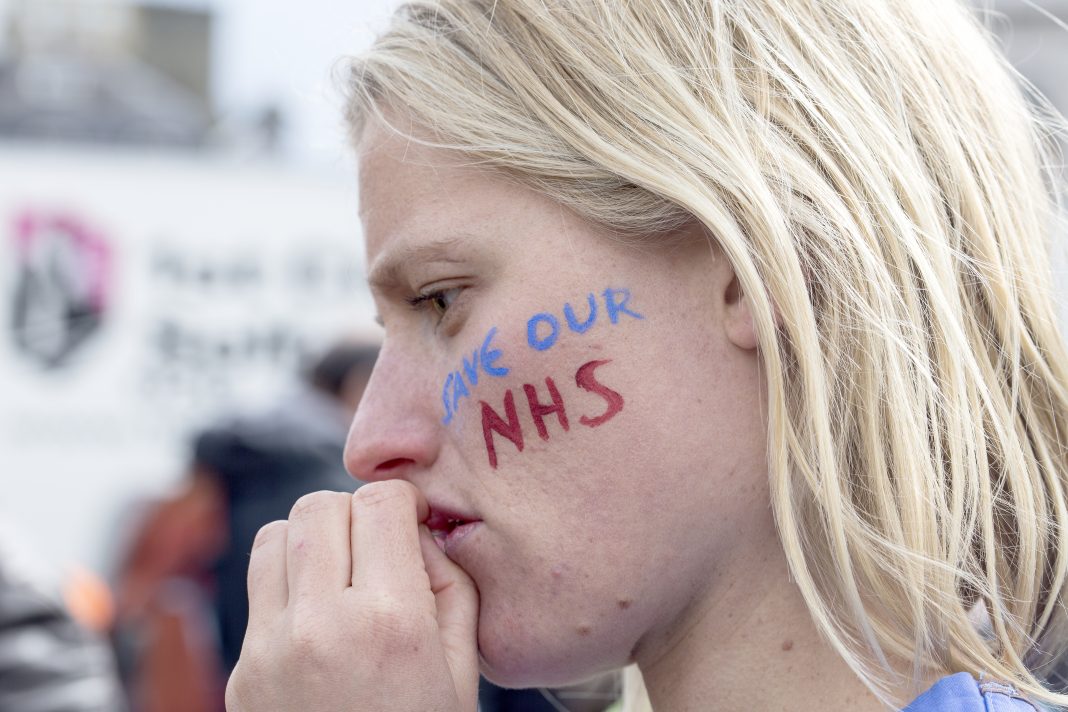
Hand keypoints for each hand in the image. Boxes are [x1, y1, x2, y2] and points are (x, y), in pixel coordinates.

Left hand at [225, 481, 479, 711]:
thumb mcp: (463, 672)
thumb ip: (451, 588)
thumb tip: (420, 533)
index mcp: (389, 622)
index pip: (379, 502)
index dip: (404, 500)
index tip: (413, 517)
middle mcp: (320, 626)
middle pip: (320, 506)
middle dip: (356, 511)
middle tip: (378, 543)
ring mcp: (269, 648)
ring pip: (275, 534)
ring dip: (313, 537)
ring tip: (341, 571)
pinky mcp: (242, 670)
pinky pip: (258, 586)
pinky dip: (288, 580)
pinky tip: (317, 614)